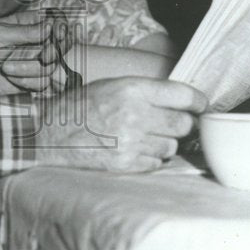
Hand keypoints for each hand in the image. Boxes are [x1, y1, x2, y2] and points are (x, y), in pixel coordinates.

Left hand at [0, 10, 63, 94]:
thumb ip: (26, 31)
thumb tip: (51, 25)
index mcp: (27, 24)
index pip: (56, 20)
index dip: (62, 27)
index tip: (58, 33)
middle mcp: (33, 42)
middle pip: (61, 45)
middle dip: (53, 52)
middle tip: (42, 55)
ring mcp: (32, 61)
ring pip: (51, 66)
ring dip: (29, 69)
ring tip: (6, 67)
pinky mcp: (29, 81)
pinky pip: (42, 82)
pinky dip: (28, 82)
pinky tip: (11, 78)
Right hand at [34, 77, 206, 172]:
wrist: (48, 132)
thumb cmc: (81, 107)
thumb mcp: (113, 85)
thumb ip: (147, 92)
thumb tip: (185, 103)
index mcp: (133, 88)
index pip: (183, 94)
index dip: (198, 101)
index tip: (202, 105)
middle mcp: (135, 114)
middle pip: (184, 124)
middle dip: (181, 125)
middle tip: (170, 124)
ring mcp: (131, 141)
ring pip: (172, 146)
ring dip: (164, 144)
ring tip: (141, 137)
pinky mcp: (126, 164)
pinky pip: (156, 164)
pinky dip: (150, 159)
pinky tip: (132, 150)